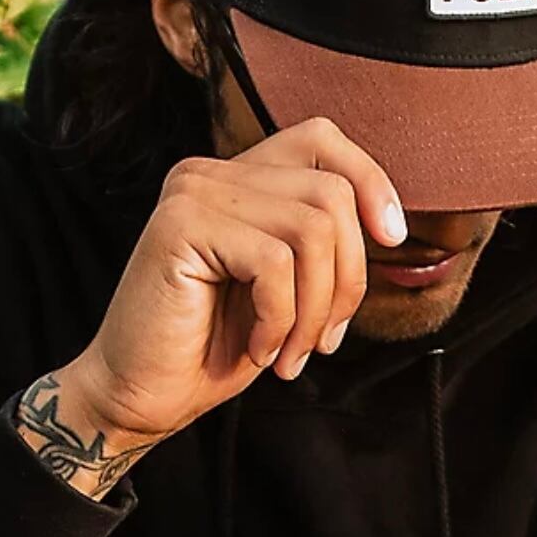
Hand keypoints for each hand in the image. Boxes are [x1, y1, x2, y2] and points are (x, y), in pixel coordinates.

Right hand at [69, 117, 406, 446]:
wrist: (143, 397)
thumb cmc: (218, 343)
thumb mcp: (291, 281)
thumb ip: (323, 236)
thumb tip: (388, 221)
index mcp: (240, 174)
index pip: (322, 138)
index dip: (370, 179)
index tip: (392, 237)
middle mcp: (213, 171)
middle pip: (331, 193)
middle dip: (348, 276)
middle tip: (326, 337)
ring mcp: (194, 192)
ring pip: (313, 229)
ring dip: (317, 307)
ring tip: (294, 351)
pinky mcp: (180, 224)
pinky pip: (274, 263)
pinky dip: (281, 319)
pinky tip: (259, 349)